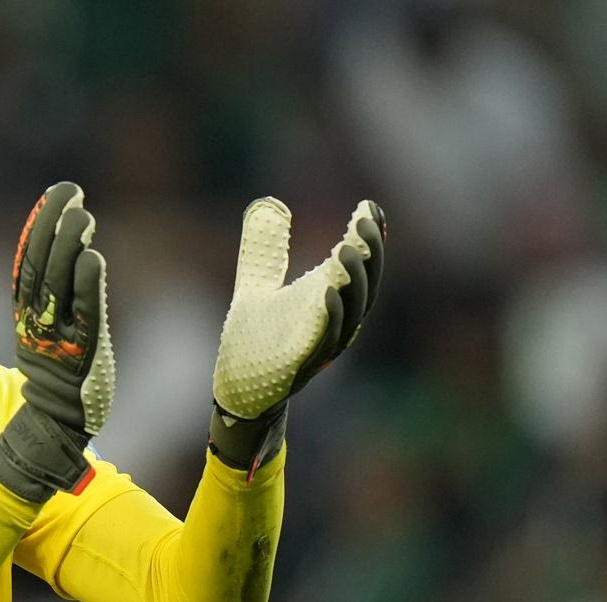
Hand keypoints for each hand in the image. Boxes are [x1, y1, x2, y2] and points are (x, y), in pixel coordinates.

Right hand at [0, 182, 115, 500]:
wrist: (57, 427)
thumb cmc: (62, 378)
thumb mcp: (51, 333)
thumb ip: (55, 297)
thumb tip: (74, 250)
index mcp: (27, 316)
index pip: (29, 263)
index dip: (39, 228)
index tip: (54, 197)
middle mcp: (38, 323)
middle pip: (41, 267)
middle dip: (53, 226)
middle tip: (69, 191)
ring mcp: (57, 339)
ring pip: (57, 287)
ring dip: (68, 248)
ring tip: (81, 214)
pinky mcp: (80, 356)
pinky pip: (82, 316)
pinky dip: (85, 286)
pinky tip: (92, 257)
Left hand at [209, 197, 385, 476]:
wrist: (236, 390)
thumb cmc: (252, 341)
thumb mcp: (255, 286)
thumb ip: (264, 250)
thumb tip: (268, 207)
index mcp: (328, 304)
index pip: (358, 269)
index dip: (369, 240)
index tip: (370, 207)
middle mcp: (333, 326)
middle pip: (365, 287)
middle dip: (370, 254)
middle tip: (362, 222)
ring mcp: (321, 347)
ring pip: (352, 314)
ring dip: (353, 282)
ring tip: (347, 249)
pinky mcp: (302, 367)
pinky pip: (324, 341)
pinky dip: (331, 317)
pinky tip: (327, 292)